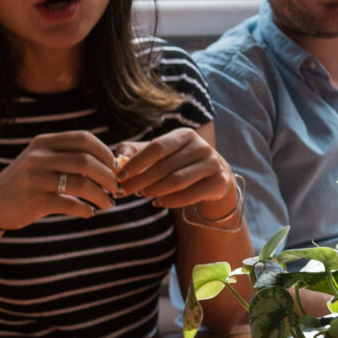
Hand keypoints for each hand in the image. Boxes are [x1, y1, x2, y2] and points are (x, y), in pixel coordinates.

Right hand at [0, 130, 122, 231]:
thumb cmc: (29, 181)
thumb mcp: (43, 161)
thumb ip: (70, 157)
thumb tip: (114, 164)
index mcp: (44, 142)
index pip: (83, 139)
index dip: (105, 152)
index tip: (116, 167)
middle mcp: (38, 157)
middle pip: (86, 161)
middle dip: (108, 176)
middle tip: (117, 188)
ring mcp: (34, 178)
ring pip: (81, 183)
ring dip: (101, 195)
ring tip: (109, 204)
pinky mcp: (33, 201)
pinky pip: (69, 204)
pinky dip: (85, 209)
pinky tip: (89, 212)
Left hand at [114, 129, 237, 215]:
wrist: (214, 176)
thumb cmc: (179, 163)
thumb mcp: (159, 154)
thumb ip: (136, 152)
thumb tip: (117, 158)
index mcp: (185, 135)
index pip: (157, 147)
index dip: (137, 162)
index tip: (121, 176)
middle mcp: (202, 146)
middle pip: (165, 166)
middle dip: (142, 180)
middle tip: (126, 190)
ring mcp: (213, 163)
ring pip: (177, 180)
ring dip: (155, 190)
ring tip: (144, 194)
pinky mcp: (219, 181)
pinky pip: (190, 194)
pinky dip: (171, 201)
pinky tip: (159, 202)